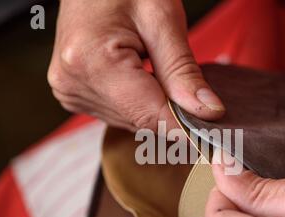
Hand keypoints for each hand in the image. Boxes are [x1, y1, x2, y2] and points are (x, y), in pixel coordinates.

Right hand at [48, 0, 223, 131]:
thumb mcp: (163, 20)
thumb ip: (183, 71)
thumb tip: (209, 112)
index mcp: (93, 62)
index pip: (150, 116)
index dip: (186, 126)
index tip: (214, 129)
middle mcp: (74, 84)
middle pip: (141, 121)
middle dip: (171, 110)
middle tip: (189, 86)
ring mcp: (69, 91)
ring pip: (131, 120)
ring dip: (153, 105)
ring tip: (157, 70)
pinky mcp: (72, 93)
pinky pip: (118, 113)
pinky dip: (138, 102)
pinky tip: (140, 76)